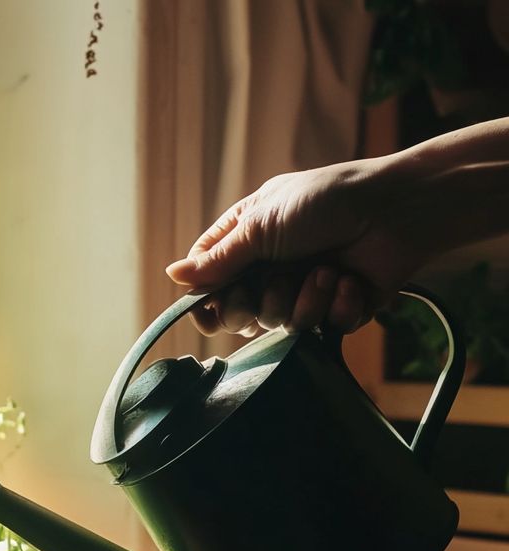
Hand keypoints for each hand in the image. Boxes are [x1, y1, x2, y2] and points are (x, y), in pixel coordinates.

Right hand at [165, 161, 424, 335]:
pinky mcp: (335, 309)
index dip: (206, 303)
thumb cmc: (326, 202)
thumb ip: (217, 259)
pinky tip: (348, 282)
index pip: (208, 283)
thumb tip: (173, 276)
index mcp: (246, 242)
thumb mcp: (260, 224)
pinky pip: (320, 329)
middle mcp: (270, 269)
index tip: (210, 311)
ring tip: (325, 270)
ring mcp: (302, 290)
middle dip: (257, 303)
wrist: (396, 211)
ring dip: (302, 299)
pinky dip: (335, 305)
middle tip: (275, 282)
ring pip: (279, 325)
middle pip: (239, 314)